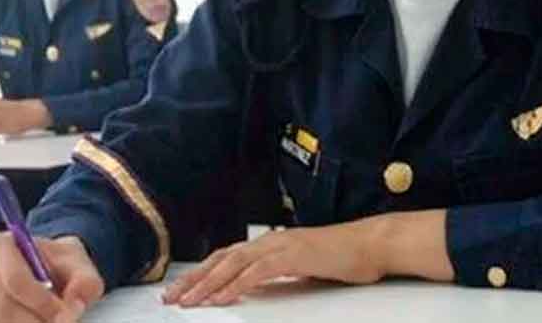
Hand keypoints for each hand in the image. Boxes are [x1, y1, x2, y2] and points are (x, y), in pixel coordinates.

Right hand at [0, 233, 103, 322]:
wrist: (53, 270)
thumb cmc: (61, 263)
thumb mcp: (80, 263)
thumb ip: (84, 280)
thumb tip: (75, 301)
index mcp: (3, 245)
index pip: (15, 279)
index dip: (40, 301)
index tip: (63, 312)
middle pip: (3, 306)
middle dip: (36, 320)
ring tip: (54, 322)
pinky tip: (41, 322)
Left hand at [162, 221, 384, 307]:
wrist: (370, 244)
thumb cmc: (342, 256)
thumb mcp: (301, 267)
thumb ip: (277, 274)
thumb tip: (256, 288)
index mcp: (270, 243)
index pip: (226, 256)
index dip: (202, 272)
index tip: (182, 289)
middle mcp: (269, 241)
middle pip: (221, 259)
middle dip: (194, 279)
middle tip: (172, 297)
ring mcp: (280, 246)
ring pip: (232, 264)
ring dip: (207, 283)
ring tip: (189, 301)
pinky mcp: (291, 256)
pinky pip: (256, 273)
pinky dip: (235, 285)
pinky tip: (221, 298)